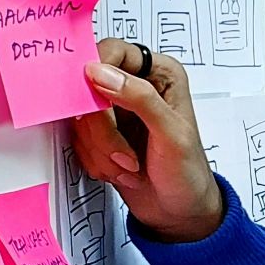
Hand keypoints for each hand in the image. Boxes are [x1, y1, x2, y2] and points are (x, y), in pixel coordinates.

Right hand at [71, 38, 223, 241]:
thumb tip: (100, 72)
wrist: (178, 212)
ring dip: (101, 150)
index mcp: (160, 73)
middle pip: (88, 88)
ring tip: (130, 166)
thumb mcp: (171, 134)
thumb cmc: (187, 173)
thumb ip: (139, 98)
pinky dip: (95, 160)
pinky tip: (120, 171)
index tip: (94, 104)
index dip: (96, 74)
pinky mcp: (100, 134)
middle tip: (126, 156)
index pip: (113, 51)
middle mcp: (135, 86)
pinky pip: (77, 139)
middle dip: (102, 130)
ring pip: (80, 118)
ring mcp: (115, 111)